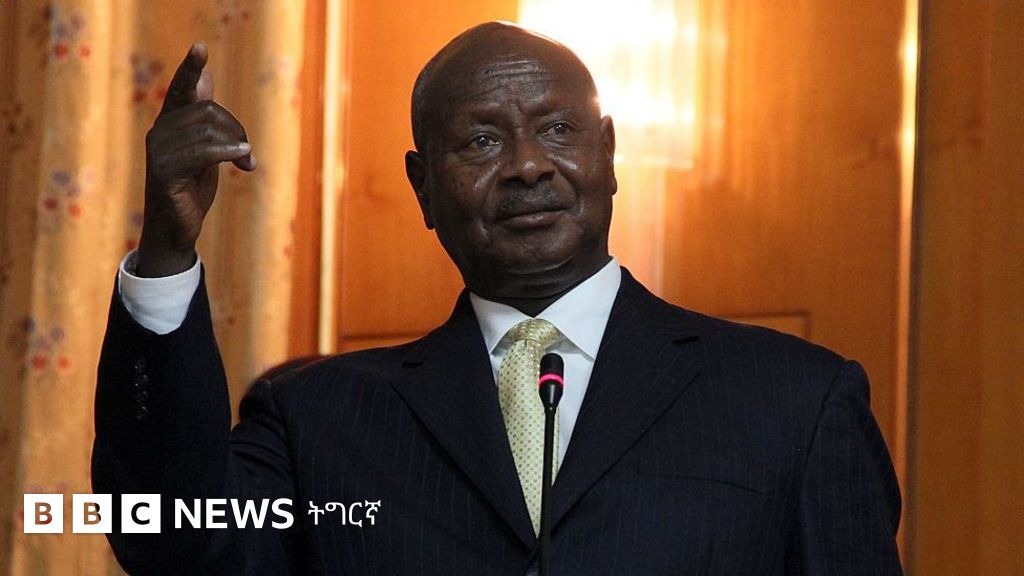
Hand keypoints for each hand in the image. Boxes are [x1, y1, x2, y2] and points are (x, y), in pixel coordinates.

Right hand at [137, 42, 255, 276]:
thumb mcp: (203, 148)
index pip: (180, 88)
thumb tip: (205, 77)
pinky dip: (229, 153)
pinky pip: (203, 151)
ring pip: (208, 129)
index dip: (190, 68)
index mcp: (169, 122)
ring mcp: (158, 151)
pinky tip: (245, 162)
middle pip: (208, 110)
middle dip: (236, 128)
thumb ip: (203, 116)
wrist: (177, 228)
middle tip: (247, 153)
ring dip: (237, 145)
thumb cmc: (191, 188)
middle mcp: (159, 132)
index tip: (201, 47)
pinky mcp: (164, 171)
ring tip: (246, 163)